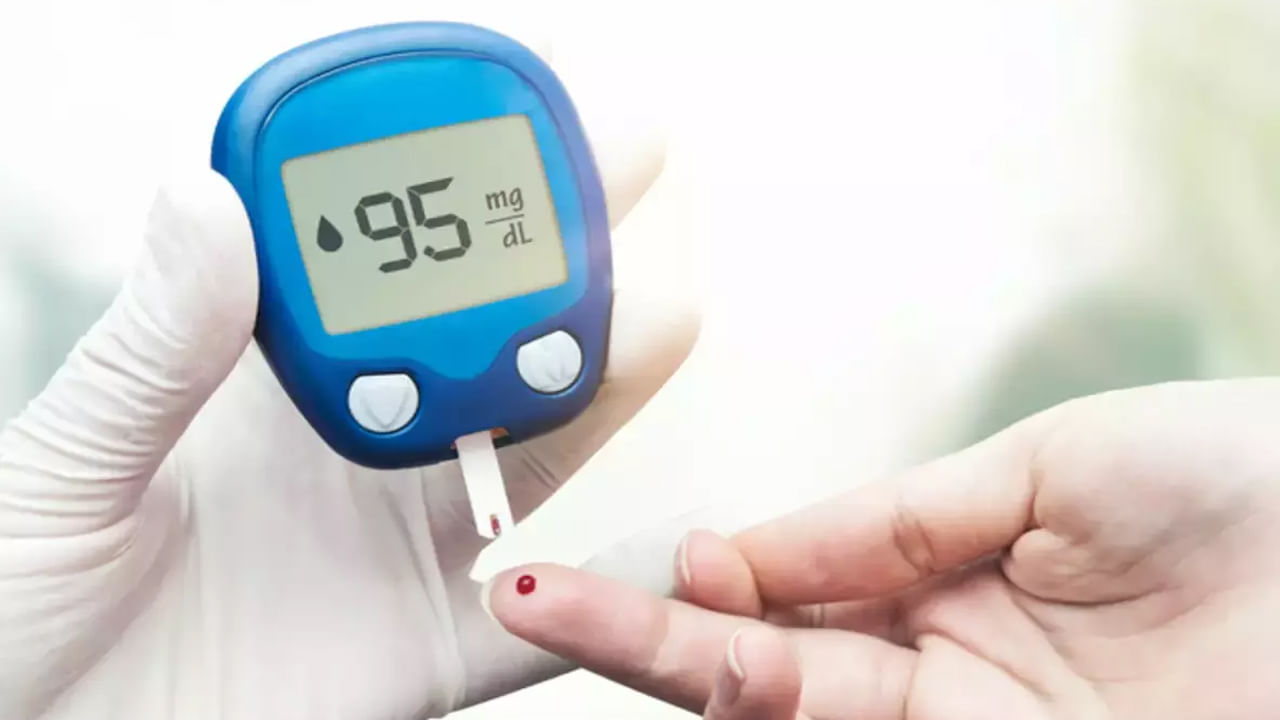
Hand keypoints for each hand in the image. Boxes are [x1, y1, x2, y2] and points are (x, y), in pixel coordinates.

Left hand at [0, 64, 698, 718]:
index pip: (378, 268)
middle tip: (620, 171)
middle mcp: (350, 456)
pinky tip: (676, 541)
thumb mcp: (60, 467)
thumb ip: (151, 354)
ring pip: (531, 457)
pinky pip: (534, 629)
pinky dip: (613, 594)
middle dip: (557, 253)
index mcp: (260, 391)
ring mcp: (393, 552)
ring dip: (599, 387)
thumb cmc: (7, 609)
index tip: (499, 112)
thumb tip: (207, 201)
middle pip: (482, 343)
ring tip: (659, 315)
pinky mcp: (418, 657)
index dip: (442, 184)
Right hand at [487, 379, 1279, 718]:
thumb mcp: (1046, 470)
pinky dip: (783, 714)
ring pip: (793, 714)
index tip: (630, 554)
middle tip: (529, 596)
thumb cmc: (1237, 486)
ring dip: (681, 668)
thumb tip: (746, 548)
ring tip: (566, 611)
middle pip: (762, 665)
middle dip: (640, 631)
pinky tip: (713, 668)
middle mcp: (946, 671)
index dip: (701, 577)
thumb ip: (893, 521)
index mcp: (945, 581)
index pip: (787, 592)